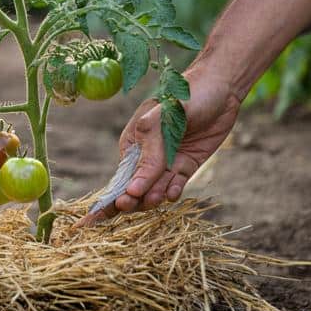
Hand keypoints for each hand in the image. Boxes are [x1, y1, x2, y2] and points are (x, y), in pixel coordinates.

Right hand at [76, 68, 241, 226]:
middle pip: (134, 190)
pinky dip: (173, 191)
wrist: (220, 87)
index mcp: (131, 144)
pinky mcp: (186, 165)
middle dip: (133, 200)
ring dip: (155, 197)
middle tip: (133, 203)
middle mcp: (146, 157)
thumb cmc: (185, 96)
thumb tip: (132, 189)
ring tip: (160, 195)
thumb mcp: (163, 121)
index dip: (105, 201)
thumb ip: (150, 156)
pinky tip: (174, 191)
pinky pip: (175, 186)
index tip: (90, 223)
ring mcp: (166, 163)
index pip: (117, 178)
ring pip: (155, 192)